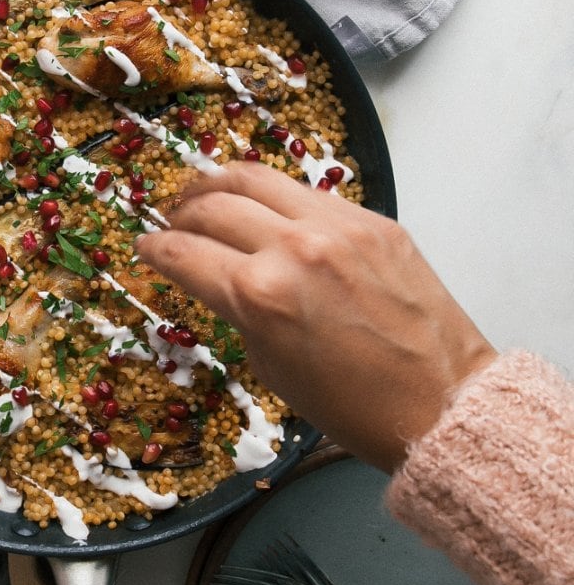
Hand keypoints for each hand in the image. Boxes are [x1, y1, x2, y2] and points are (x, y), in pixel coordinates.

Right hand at [136, 164, 496, 473]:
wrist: (441, 403)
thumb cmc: (352, 406)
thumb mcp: (272, 366)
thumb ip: (240, 311)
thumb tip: (221, 278)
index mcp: (258, 295)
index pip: (183, 254)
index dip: (154, 250)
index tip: (144, 248)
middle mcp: (293, 248)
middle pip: (213, 205)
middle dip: (181, 213)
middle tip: (173, 223)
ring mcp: (337, 227)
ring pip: (257, 178)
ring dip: (219, 184)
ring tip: (205, 193)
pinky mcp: (373, 220)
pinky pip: (308, 193)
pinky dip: (275, 196)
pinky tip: (266, 207)